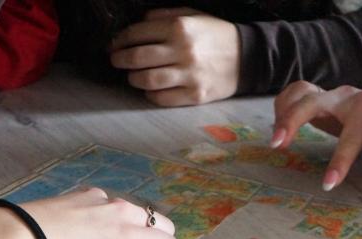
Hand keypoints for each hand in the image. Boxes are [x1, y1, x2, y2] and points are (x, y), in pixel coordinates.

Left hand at [110, 8, 239, 106]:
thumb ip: (163, 17)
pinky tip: (150, 88)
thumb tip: (136, 25)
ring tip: (132, 75)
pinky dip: (150, 94)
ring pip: (147, 80)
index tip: (114, 45)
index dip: (119, 40)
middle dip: (120, 59)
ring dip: (133, 78)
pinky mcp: (195, 95)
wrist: (248, 58)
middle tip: (116, 60)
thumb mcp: (192, 16)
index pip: (137, 34)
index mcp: (180, 27)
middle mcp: (183, 51)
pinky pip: (162, 98)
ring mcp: (189, 75)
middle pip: (137, 58)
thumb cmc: (215, 35)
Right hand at [271, 80, 361, 190]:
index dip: (340, 160)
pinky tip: (279, 127)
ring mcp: (330, 94)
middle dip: (292, 120)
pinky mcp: (319, 97)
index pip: (350, 135)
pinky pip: (295, 94)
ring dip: (283, 112)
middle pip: (312, 101)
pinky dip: (283, 106)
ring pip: (299, 92)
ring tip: (275, 140)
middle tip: (276, 146)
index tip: (328, 185)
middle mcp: (345, 96)